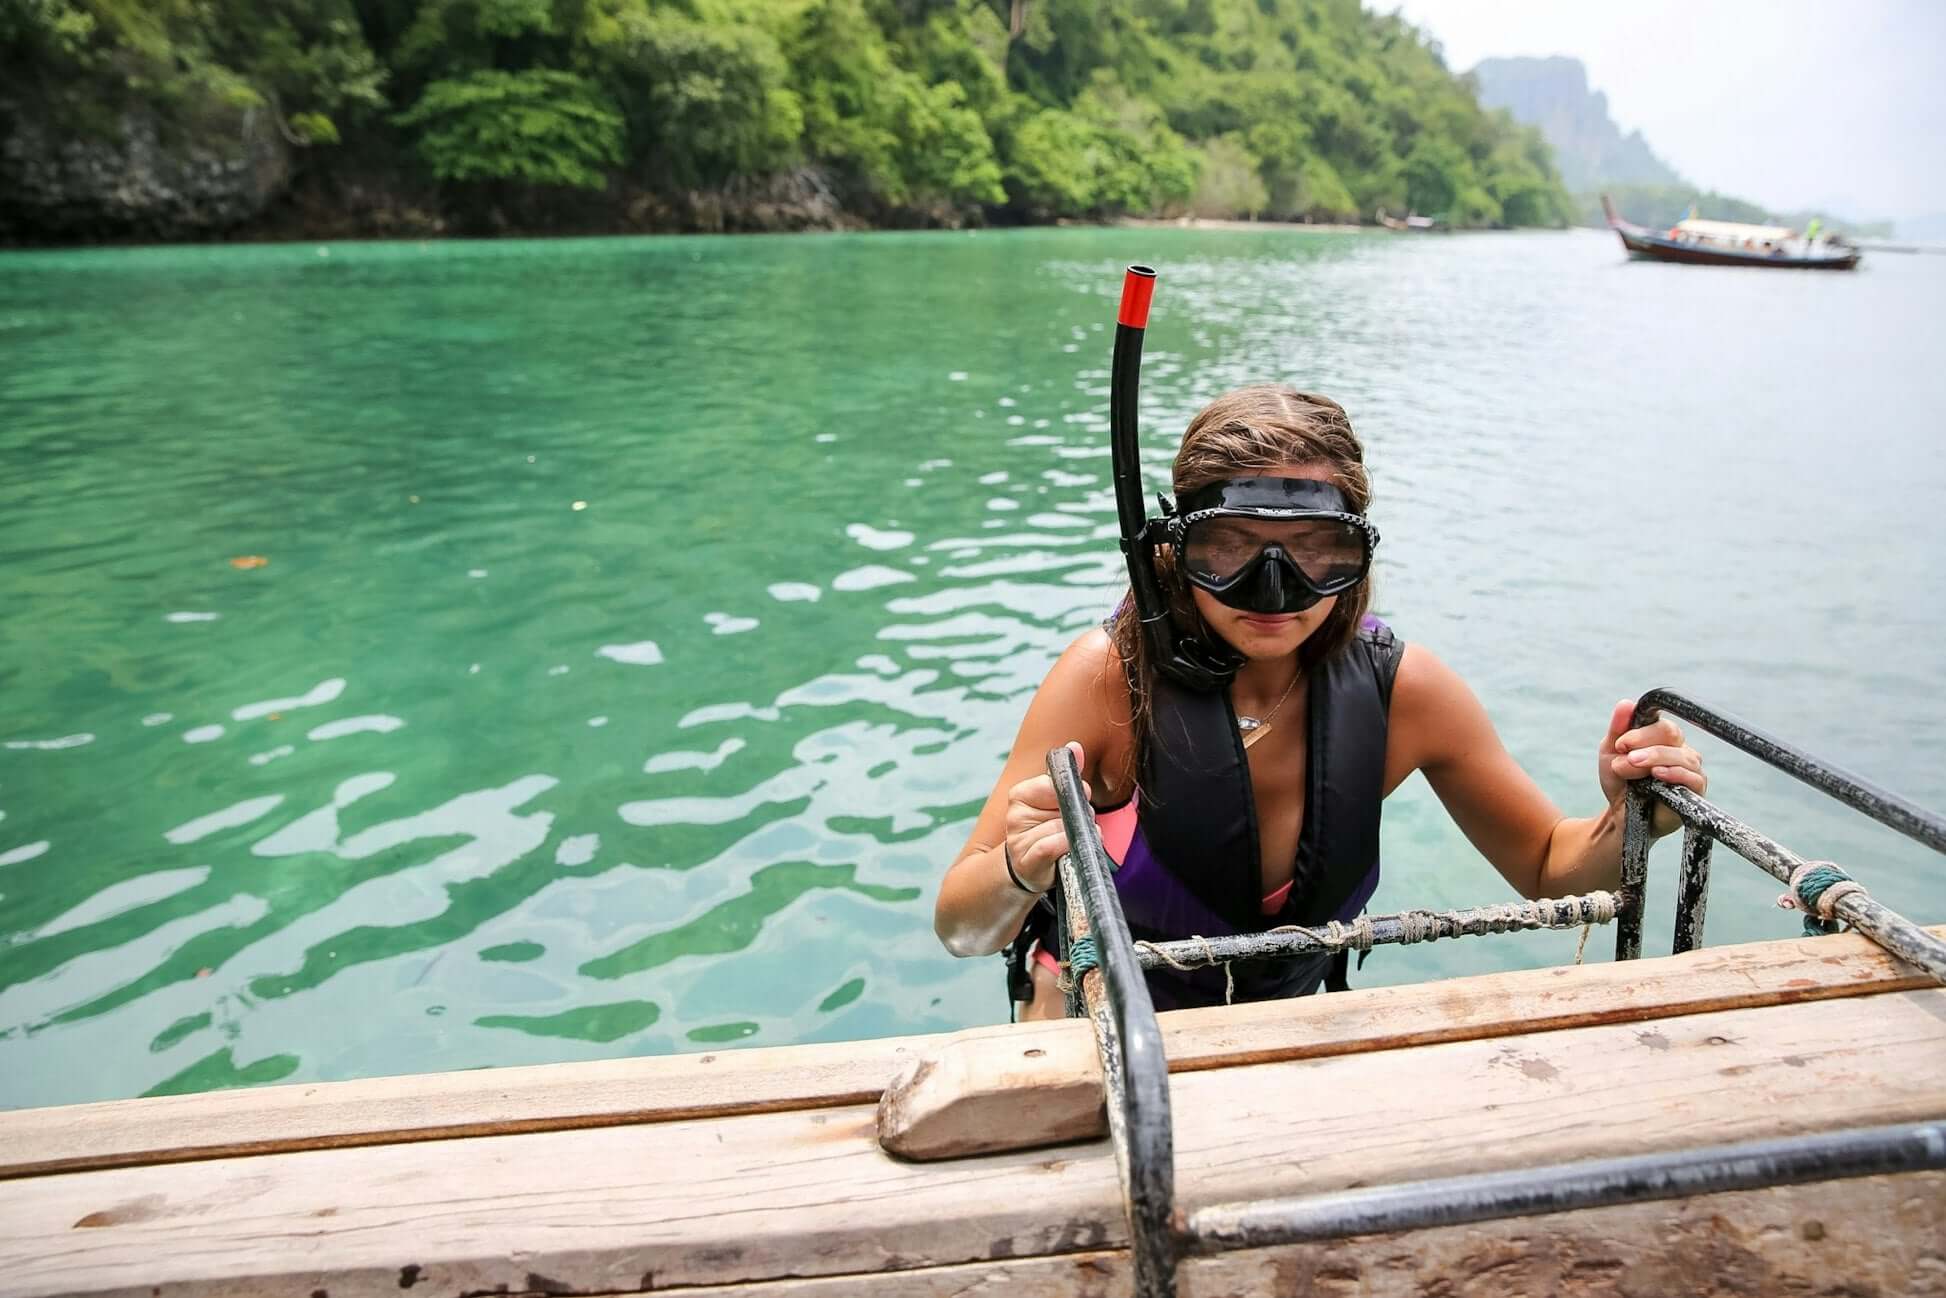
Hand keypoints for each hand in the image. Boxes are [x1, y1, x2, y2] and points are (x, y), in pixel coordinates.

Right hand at [1003, 741, 1088, 891]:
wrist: (1031, 868)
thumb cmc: (1048, 831)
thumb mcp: (1057, 801)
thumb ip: (1066, 773)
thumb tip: (1074, 746)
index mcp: (1019, 795)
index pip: (1052, 783)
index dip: (1072, 792)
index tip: (1074, 802)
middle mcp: (1014, 816)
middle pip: (1063, 807)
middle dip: (1079, 816)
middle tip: (1073, 825)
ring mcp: (1018, 841)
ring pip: (1062, 829)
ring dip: (1078, 836)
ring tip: (1070, 842)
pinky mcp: (1026, 863)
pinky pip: (1053, 846)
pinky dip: (1068, 847)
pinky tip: (1070, 851)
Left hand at [1598, 700, 1706, 834]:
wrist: (1621, 815)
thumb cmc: (1619, 781)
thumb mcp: (1610, 753)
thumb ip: (1618, 729)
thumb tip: (1626, 703)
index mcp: (1660, 736)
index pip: (1658, 721)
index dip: (1640, 730)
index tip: (1620, 743)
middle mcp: (1678, 748)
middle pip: (1671, 733)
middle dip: (1645, 742)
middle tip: (1625, 755)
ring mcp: (1690, 768)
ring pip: (1682, 755)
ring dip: (1655, 758)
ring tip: (1633, 766)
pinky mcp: (1695, 790)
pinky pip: (1693, 777)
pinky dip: (1676, 773)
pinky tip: (1659, 774)